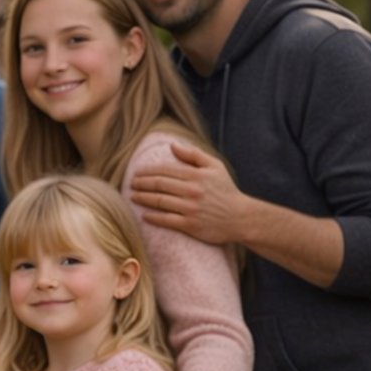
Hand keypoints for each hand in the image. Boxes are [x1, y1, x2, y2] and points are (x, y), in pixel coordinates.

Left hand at [129, 141, 253, 245]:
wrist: (240, 217)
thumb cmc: (225, 190)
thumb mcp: (215, 167)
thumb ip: (194, 155)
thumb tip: (172, 145)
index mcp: (196, 175)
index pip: (165, 171)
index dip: (148, 171)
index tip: (136, 172)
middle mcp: (192, 191)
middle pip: (159, 185)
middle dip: (141, 183)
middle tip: (130, 184)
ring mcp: (190, 208)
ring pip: (159, 201)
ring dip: (143, 198)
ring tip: (133, 196)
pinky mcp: (190, 225)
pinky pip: (166, 220)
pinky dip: (153, 217)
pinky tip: (144, 215)